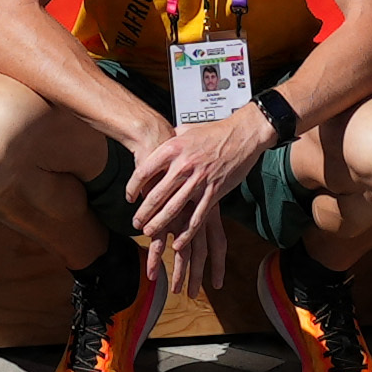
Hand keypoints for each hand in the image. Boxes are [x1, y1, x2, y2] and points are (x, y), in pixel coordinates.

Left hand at [119, 112, 249, 256]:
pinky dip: (186, 232)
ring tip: (149, 232)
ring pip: (174, 208)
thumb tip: (156, 143)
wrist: (242, 134)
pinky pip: (197, 216)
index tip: (129, 198)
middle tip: (135, 223)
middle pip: (156, 194)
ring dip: (159, 223)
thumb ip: (170, 139)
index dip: (132, 188)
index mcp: (173, 149)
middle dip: (143, 212)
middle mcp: (183, 165)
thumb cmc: (213, 131)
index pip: (144, 172)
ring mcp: (199, 180)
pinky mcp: (214, 192)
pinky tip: (177, 241)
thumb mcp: (185, 130)